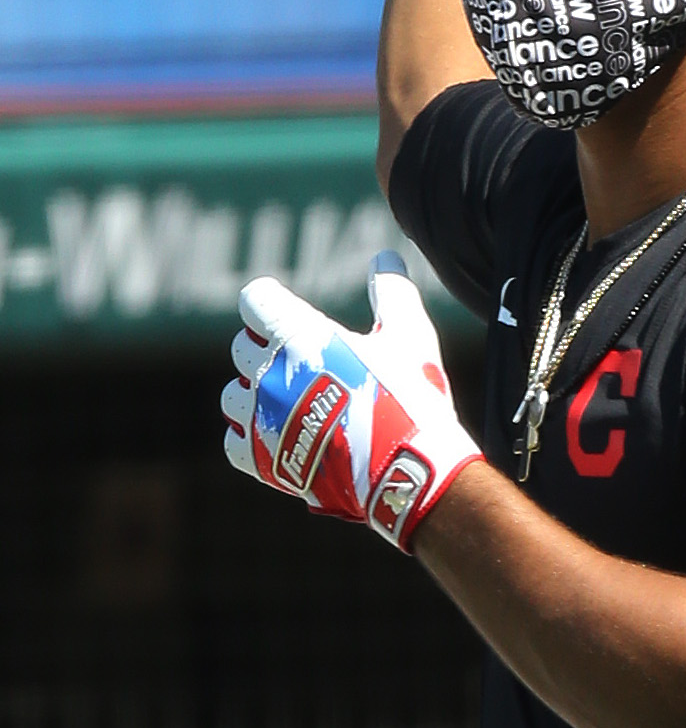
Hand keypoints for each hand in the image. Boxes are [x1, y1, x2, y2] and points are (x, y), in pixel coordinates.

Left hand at [222, 252, 481, 551]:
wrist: (403, 470)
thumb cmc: (408, 395)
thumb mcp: (410, 334)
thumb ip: (392, 292)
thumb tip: (385, 256)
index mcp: (299, 334)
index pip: (255, 299)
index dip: (271, 301)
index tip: (285, 309)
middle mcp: (268, 372)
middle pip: (242, 346)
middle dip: (268, 348)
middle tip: (306, 361)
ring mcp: (260, 417)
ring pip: (233, 395)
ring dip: (256, 393)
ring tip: (294, 403)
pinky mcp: (258, 458)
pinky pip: (234, 441)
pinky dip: (252, 436)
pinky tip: (283, 436)